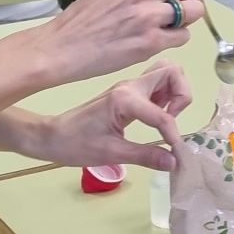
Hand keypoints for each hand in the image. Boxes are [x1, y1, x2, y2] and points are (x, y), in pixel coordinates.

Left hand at [29, 62, 194, 173]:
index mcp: (124, 99)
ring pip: (166, 72)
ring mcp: (129, 86)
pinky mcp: (128, 92)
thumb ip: (145, 156)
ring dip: (176, 92)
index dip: (173, 134)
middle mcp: (130, 86)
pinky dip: (167, 95)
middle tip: (173, 119)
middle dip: (182, 94)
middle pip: (172, 71)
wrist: (51, 136)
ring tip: (168, 117)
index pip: (162, 114)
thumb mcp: (111, 153)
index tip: (175, 152)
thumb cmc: (76, 144)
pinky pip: (157, 83)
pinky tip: (158, 116)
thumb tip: (174, 162)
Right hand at [33, 0, 209, 82]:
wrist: (61, 45)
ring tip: (164, 25)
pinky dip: (174, 39)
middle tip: (174, 11)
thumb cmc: (87, 15)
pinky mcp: (150, 42)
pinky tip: (155, 39)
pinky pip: (184, 37)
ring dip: (185, 21)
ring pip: (195, 12)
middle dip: (191, 1)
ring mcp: (149, 16)